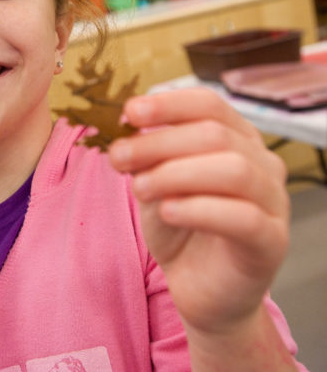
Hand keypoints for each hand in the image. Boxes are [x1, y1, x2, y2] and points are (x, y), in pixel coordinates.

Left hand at [109, 88, 289, 334]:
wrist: (200, 287)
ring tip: (139, 189)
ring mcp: (273, 202)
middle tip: (119, 157)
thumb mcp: (153, 182)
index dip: (168, 104)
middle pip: (215, 134)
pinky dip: (198, 209)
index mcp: (235, 139)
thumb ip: (145, 156)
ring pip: (234, 169)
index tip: (128, 112)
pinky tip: (167, 211)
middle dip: (158, 142)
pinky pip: (243, 217)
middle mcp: (262, 163)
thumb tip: (123, 128)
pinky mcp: (272, 241)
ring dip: (175, 174)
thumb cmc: (180, 227)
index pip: (208, 104)